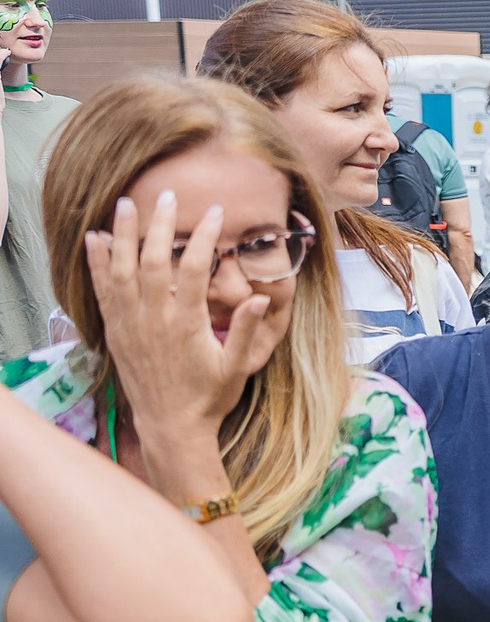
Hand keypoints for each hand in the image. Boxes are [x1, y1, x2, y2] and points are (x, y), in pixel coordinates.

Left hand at [86, 193, 287, 440]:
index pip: (194, 268)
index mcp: (186, 323)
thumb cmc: (209, 397)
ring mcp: (131, 323)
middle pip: (153, 260)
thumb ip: (248, 330)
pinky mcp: (116, 331)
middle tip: (167, 196)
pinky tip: (94, 239)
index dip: (203, 237)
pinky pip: (102, 290)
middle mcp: (154, 318)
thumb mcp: (238, 366)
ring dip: (122, 234)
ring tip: (125, 204)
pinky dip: (97, 262)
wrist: (171, 425)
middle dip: (159, 224)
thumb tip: (262, 296)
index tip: (213, 212)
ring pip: (122, 269)